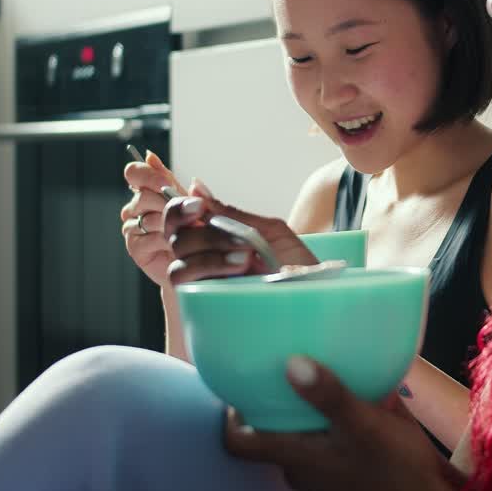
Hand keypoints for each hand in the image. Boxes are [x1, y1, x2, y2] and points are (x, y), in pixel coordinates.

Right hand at [121, 150, 187, 286]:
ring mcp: (132, 227)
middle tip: (192, 215)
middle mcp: (135, 207)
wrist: (203, 263)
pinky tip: (179, 246)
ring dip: (175, 225)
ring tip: (191, 232)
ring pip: (149, 217)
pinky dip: (168, 241)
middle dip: (171, 205)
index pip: (135, 172)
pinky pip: (149, 237)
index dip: (148, 175)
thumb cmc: (200, 229)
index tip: (167, 184)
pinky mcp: (135, 248)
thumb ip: (171, 181)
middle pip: (144, 195)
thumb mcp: (190, 201)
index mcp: (148, 190)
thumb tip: (149, 155)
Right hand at [162, 186, 318, 285]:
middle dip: (207, 235)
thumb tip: (196, 187)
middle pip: (176, 239)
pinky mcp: (205, 303)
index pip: (179, 218)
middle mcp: (205, 258)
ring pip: (179, 264)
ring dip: (210, 254)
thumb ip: (232, 214)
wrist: (314, 294)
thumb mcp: (269, 231)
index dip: (179, 209)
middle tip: (243, 240)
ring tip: (246, 257)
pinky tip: (240, 268)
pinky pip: (186, 285)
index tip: (199, 206)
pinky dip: (210, 269)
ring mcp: (205, 283)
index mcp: (216, 237)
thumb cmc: (296, 264)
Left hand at [224, 357, 464, 490]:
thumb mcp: (367, 425)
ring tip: (315, 377)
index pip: (236, 442)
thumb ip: (330, 396)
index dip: (229, 415)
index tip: (238, 383)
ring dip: (300, 411)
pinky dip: (323, 423)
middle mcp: (300, 469)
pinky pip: (320, 443)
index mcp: (295, 457)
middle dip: (270, 402)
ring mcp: (319, 475)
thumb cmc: (396, 467)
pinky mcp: (340, 473)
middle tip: (280, 366)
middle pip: (266, 434)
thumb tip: (291, 363)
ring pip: (295, 437)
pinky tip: (347, 400)